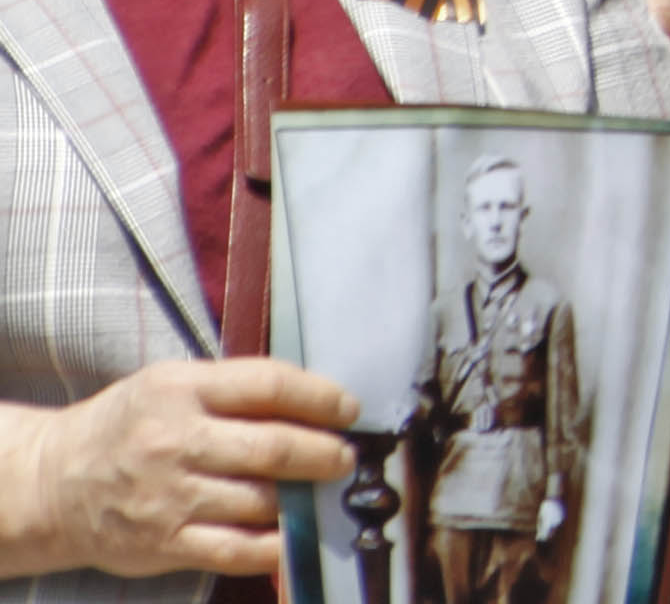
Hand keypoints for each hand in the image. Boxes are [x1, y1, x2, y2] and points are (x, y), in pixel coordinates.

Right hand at [0, 362, 361, 577]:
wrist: (54, 483)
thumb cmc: (129, 427)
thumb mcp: (173, 384)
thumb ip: (236, 389)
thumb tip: (316, 402)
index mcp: (180, 390)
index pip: (270, 385)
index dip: (321, 397)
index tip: (350, 409)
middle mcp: (175, 442)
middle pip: (274, 447)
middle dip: (325, 453)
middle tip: (345, 457)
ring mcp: (170, 497)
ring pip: (263, 500)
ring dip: (306, 498)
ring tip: (323, 491)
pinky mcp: (165, 544)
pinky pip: (239, 550)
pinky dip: (278, 546)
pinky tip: (296, 535)